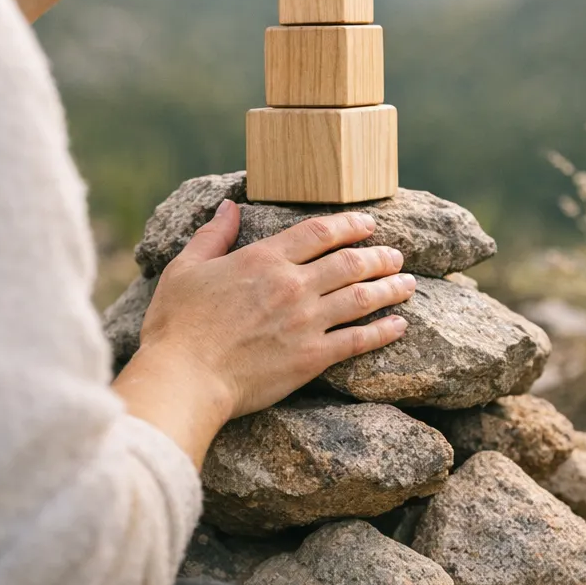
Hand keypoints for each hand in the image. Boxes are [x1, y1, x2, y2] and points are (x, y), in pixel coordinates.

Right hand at [115, 204, 412, 461]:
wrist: (185, 377)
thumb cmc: (177, 324)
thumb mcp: (185, 268)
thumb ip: (213, 236)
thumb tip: (229, 207)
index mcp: (263, 259)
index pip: (318, 232)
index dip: (348, 225)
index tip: (368, 224)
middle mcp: (292, 285)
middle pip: (349, 263)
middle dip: (379, 256)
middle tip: (397, 255)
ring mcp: (306, 322)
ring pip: (361, 297)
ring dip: (389, 287)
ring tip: (408, 283)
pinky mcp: (312, 358)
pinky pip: (358, 340)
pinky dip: (383, 330)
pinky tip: (399, 325)